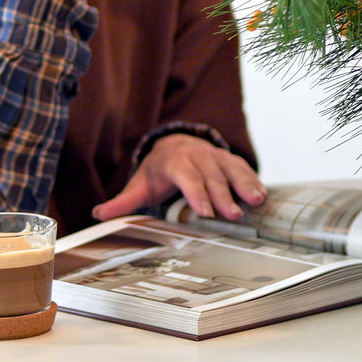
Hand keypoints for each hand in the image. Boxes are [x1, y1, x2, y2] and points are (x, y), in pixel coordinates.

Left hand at [93, 134, 266, 221]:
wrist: (176, 145)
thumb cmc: (158, 171)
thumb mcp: (140, 184)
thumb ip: (123, 200)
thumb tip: (98, 214)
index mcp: (175, 162)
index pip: (187, 178)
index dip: (197, 194)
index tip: (206, 213)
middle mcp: (198, 155)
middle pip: (212, 177)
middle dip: (223, 196)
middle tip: (233, 215)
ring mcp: (217, 156)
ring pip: (232, 170)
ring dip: (245, 185)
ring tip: (256, 201)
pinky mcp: (230, 160)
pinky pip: (244, 169)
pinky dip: (254, 181)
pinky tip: (262, 196)